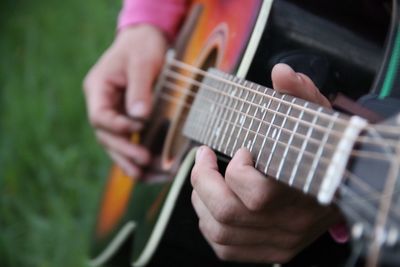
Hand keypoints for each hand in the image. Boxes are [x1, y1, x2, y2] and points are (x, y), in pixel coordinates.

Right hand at [83, 25, 167, 176]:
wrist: (145, 40)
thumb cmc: (142, 46)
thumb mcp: (142, 62)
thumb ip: (139, 88)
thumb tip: (140, 117)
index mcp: (98, 88)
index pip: (99, 116)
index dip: (117, 126)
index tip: (139, 128)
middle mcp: (102, 104)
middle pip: (106, 135)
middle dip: (124, 151)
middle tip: (144, 162)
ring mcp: (113, 113)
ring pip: (115, 143)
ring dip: (128, 161)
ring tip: (144, 176)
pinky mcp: (126, 118)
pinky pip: (127, 141)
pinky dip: (136, 155)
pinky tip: (148, 170)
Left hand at [191, 64, 341, 262]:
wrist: (344, 185)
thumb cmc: (327, 152)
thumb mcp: (317, 120)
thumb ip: (300, 95)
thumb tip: (280, 72)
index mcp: (304, 193)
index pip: (258, 195)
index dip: (236, 170)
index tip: (240, 150)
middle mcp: (290, 225)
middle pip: (227, 214)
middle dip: (202, 180)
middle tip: (203, 157)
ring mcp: (278, 242)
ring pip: (219, 231)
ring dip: (200, 199)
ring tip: (205, 176)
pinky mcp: (269, 252)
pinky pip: (224, 247)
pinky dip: (207, 223)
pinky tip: (213, 202)